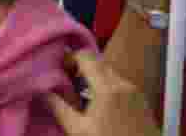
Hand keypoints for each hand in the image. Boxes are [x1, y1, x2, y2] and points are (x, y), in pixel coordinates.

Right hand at [45, 51, 159, 135]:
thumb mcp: (78, 130)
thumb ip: (58, 107)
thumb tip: (42, 91)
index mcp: (107, 88)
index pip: (86, 56)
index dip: (71, 58)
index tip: (63, 70)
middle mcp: (123, 84)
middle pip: (99, 62)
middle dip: (83, 69)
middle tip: (72, 84)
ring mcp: (136, 91)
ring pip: (111, 73)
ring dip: (97, 78)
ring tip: (87, 98)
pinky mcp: (143, 100)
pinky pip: (122, 84)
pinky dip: (110, 87)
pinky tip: (104, 106)